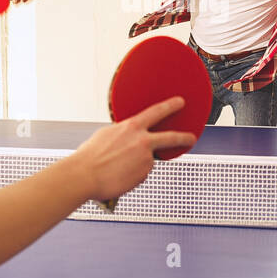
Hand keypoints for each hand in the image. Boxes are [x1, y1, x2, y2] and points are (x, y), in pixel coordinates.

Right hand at [73, 97, 196, 200]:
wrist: (84, 175)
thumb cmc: (90, 155)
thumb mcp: (107, 134)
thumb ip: (123, 133)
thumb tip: (128, 136)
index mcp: (132, 127)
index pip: (157, 112)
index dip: (170, 106)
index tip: (180, 102)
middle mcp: (142, 142)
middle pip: (171, 138)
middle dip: (184, 137)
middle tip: (191, 138)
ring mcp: (145, 159)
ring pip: (148, 160)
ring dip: (137, 163)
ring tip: (116, 167)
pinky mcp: (143, 175)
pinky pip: (141, 173)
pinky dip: (133, 174)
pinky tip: (119, 174)